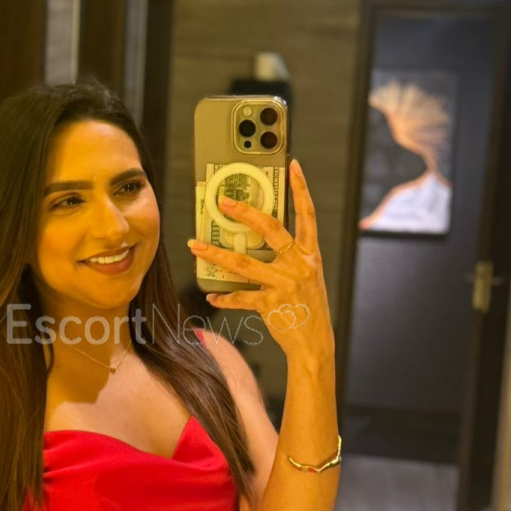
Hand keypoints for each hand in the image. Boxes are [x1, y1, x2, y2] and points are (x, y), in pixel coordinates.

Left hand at [187, 157, 333, 363]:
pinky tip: (211, 296)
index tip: (293, 166)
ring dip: (216, 253)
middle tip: (223, 202)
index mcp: (310, 255)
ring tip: (195, 245)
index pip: (307, 215)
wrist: (314, 344)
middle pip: (270, 229)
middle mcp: (300, 265)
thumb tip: (262, 240)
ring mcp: (285, 284)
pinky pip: (240, 297)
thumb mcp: (308, 277)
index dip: (301, 189)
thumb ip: (291, 258)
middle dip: (245, 213)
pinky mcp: (271, 304)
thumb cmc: (308, 308)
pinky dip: (224, 297)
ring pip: (244, 263)